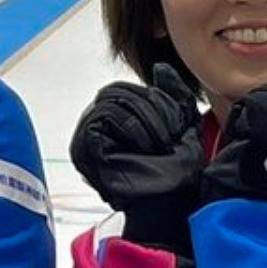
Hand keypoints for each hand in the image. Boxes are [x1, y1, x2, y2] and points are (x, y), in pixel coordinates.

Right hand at [70, 64, 202, 252]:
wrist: (172, 199)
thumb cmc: (177, 169)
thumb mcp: (183, 123)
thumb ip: (173, 94)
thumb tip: (161, 68)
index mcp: (117, 118)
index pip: (129, 89)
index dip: (156, 101)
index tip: (175, 128)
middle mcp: (97, 125)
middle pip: (118, 91)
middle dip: (152, 110)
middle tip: (167, 138)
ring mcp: (87, 136)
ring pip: (112, 101)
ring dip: (144, 122)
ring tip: (156, 146)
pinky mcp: (84, 147)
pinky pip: (103, 117)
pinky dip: (131, 129)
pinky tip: (143, 149)